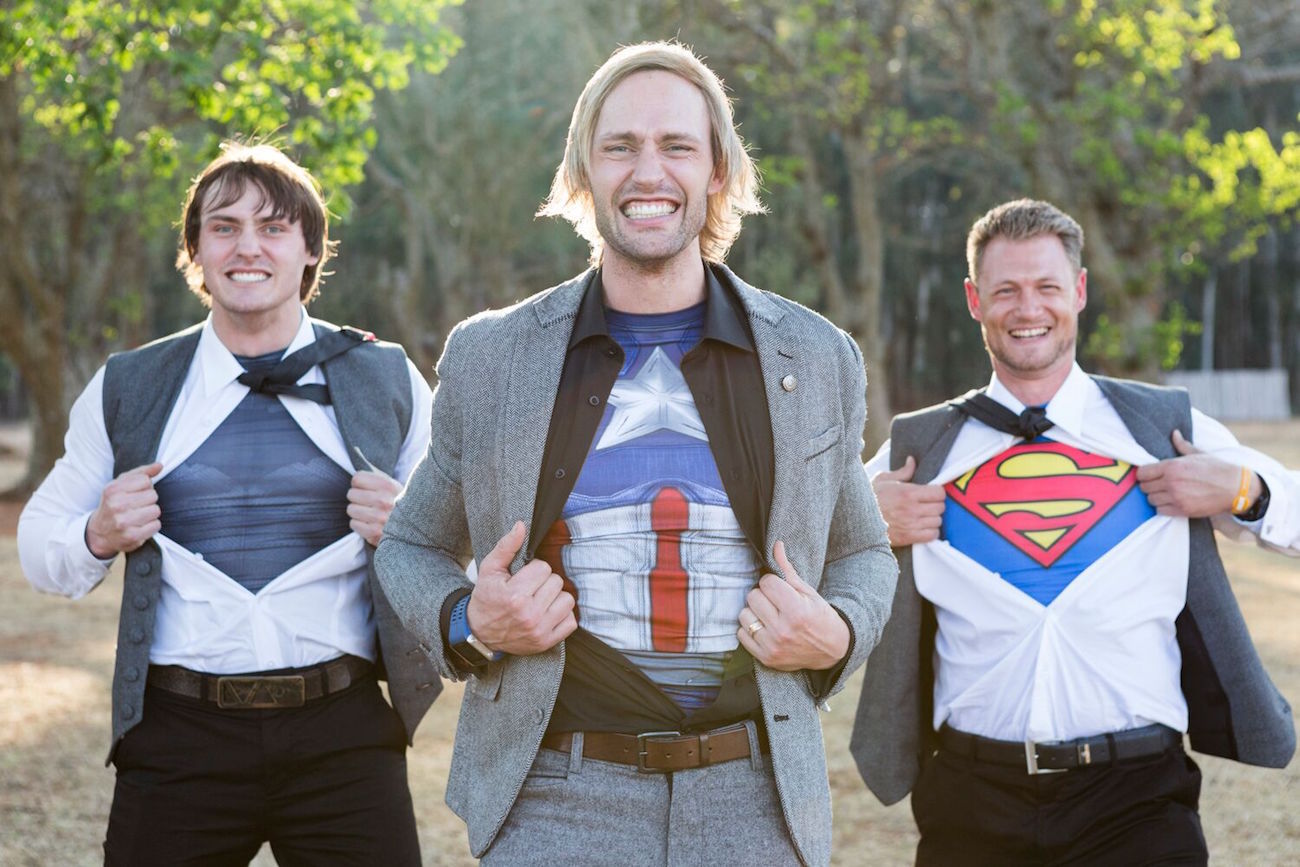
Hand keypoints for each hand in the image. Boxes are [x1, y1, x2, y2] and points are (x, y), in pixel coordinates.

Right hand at [85, 462, 162, 558]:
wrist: (99, 533)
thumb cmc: (113, 505)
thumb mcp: (120, 485)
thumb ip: (141, 473)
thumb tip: (159, 465)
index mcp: (113, 490)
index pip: (146, 481)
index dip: (145, 487)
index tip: (135, 493)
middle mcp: (116, 505)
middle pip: (153, 495)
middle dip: (148, 500)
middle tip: (136, 506)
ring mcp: (124, 522)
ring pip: (156, 510)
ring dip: (151, 513)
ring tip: (138, 516)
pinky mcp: (132, 536)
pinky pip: (156, 525)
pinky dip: (152, 526)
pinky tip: (140, 526)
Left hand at [347, 469, 402, 545]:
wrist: (417, 528)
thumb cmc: (401, 504)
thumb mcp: (394, 487)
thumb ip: (377, 477)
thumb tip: (356, 463)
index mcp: (388, 486)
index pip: (357, 479)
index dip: (359, 484)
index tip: (365, 488)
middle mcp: (384, 501)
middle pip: (352, 494)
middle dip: (358, 499)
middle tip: (368, 503)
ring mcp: (379, 518)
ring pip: (351, 509)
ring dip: (358, 512)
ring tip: (370, 514)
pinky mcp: (375, 533)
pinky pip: (354, 524)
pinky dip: (360, 525)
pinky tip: (370, 524)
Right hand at [465, 521, 576, 655]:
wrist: (480, 633)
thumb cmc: (486, 598)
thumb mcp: (489, 570)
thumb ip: (506, 546)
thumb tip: (522, 525)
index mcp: (515, 595)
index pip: (544, 568)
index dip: (534, 569)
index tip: (523, 577)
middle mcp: (529, 614)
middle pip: (556, 582)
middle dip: (544, 582)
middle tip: (530, 589)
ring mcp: (540, 630)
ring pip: (567, 600)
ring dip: (555, 597)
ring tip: (539, 600)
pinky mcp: (547, 642)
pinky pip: (571, 621)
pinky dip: (562, 616)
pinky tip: (547, 613)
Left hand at [737, 541, 849, 671]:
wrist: (833, 649)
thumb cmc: (819, 616)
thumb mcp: (808, 591)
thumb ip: (787, 569)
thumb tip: (776, 545)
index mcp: (796, 610)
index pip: (766, 582)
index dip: (772, 582)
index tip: (781, 589)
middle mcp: (783, 630)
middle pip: (753, 597)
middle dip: (763, 595)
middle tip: (775, 602)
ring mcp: (773, 646)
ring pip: (744, 615)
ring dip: (754, 612)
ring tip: (769, 614)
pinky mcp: (766, 658)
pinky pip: (741, 635)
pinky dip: (749, 629)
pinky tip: (764, 628)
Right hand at [871, 455, 944, 545]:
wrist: (855, 518)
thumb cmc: (869, 497)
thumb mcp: (883, 480)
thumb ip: (902, 472)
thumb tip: (912, 460)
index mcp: (907, 492)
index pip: (939, 493)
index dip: (937, 492)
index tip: (931, 493)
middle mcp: (911, 509)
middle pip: (940, 507)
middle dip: (936, 505)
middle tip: (927, 505)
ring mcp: (911, 524)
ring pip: (937, 521)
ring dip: (933, 519)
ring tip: (924, 516)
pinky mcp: (908, 537)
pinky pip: (931, 535)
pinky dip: (930, 532)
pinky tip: (923, 528)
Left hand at [1136, 430, 1261, 517]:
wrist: (1235, 488)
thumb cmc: (1217, 469)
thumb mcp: (1198, 454)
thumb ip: (1182, 445)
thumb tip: (1174, 433)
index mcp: (1172, 466)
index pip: (1142, 473)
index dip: (1144, 474)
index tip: (1149, 475)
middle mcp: (1171, 482)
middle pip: (1144, 487)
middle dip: (1149, 485)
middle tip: (1158, 484)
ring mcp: (1176, 497)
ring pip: (1151, 499)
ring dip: (1156, 496)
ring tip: (1165, 493)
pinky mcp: (1182, 510)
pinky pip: (1160, 511)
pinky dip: (1163, 507)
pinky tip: (1171, 501)